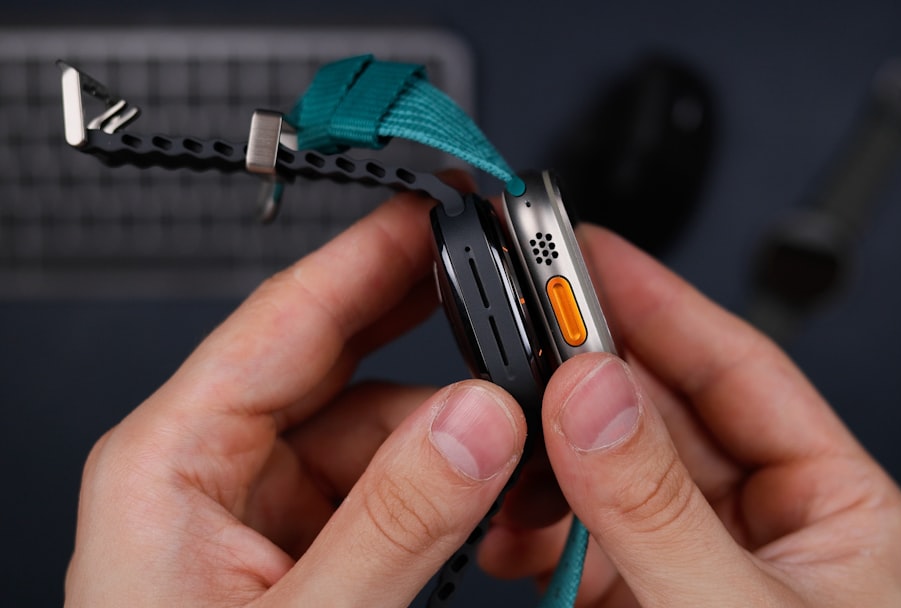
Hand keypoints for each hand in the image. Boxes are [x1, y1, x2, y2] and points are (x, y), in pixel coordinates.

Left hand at [66, 175, 530, 606]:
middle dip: (432, 343)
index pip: (283, 321)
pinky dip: (450, 491)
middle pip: (339, 368)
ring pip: (379, 434)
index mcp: (171, 465)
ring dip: (458, 434)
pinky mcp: (302, 554)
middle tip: (509, 306)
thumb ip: (397, 523)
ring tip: (527, 440)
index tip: (438, 213)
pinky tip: (496, 499)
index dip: (369, 259)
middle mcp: (212, 477)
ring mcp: (261, 517)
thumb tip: (481, 422)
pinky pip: (387, 490)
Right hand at [479, 226, 900, 606]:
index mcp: (834, 510)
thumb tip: (594, 396)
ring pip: (611, 478)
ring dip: (550, 461)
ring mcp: (698, 568)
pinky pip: (583, 544)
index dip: (660, 302)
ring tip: (506, 445)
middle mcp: (765, 531)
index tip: (589, 254)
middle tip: (522, 333)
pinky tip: (513, 529)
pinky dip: (537, 533)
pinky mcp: (645, 605)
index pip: (741, 368)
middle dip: (585, 382)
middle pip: (661, 416)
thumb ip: (661, 508)